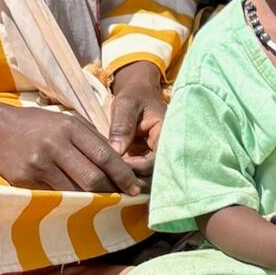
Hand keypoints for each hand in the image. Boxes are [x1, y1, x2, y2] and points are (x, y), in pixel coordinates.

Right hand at [0, 102, 142, 196]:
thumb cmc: (38, 125)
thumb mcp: (66, 121)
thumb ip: (91, 139)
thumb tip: (119, 162)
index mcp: (69, 128)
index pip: (104, 155)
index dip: (123, 175)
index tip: (136, 187)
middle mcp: (55, 146)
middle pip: (92, 178)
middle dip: (111, 191)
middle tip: (124, 199)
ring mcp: (39, 165)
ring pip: (74, 191)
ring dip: (92, 200)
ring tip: (105, 204)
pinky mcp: (25, 181)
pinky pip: (54, 196)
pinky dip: (70, 202)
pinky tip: (79, 205)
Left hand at [107, 61, 166, 176]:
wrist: (138, 93)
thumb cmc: (134, 95)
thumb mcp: (126, 104)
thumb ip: (122, 126)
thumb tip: (116, 152)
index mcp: (167, 133)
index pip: (156, 161)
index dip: (136, 168)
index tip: (115, 166)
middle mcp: (166, 148)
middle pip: (154, 175)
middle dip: (133, 180)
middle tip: (109, 180)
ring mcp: (157, 155)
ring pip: (147, 178)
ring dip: (129, 181)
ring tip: (108, 180)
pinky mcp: (147, 159)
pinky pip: (140, 174)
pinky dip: (127, 177)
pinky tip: (111, 177)